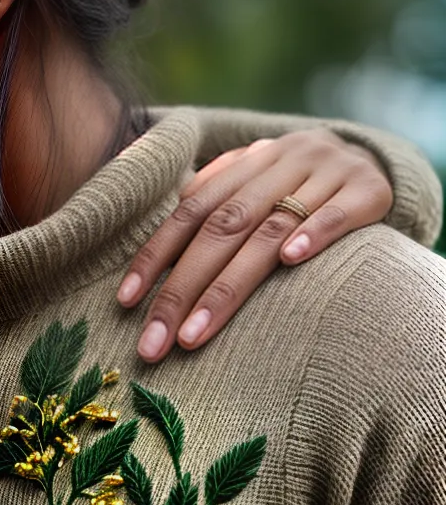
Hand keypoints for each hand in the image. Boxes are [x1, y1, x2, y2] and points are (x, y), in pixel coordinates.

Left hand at [118, 129, 394, 361]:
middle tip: (153, 343)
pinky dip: (315, 233)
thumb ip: (208, 212)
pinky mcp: (372, 189)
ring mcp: (328, 172)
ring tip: (193, 335)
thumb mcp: (252, 189)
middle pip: (221, 229)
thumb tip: (152, 263)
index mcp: (245, 163)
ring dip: (227, 288)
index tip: (126, 303)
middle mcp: (282, 162)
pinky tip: (291, 262)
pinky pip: (341, 212)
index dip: (154, 257)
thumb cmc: (296, 192)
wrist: (377, 161)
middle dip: (180, 290)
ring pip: (269, 231)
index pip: (188, 212)